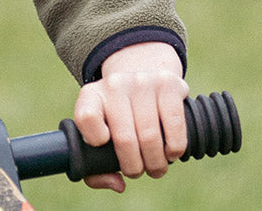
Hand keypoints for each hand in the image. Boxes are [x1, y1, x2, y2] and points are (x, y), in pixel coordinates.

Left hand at [73, 42, 188, 192]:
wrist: (143, 78)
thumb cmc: (119, 117)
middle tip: (139, 172)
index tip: (104, 148)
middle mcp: (114, 84)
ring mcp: (141, 81)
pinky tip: (171, 152)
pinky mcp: (168, 84)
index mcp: (91, 95)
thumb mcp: (99, 132)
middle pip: (124, 139)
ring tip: (156, 167)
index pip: (86, 117)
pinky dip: (174, 149)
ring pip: (150, 136)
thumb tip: (118, 184)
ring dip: (156, 163)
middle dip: (134, 167)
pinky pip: (174, 126)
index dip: (95, 140)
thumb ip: (96, 166)